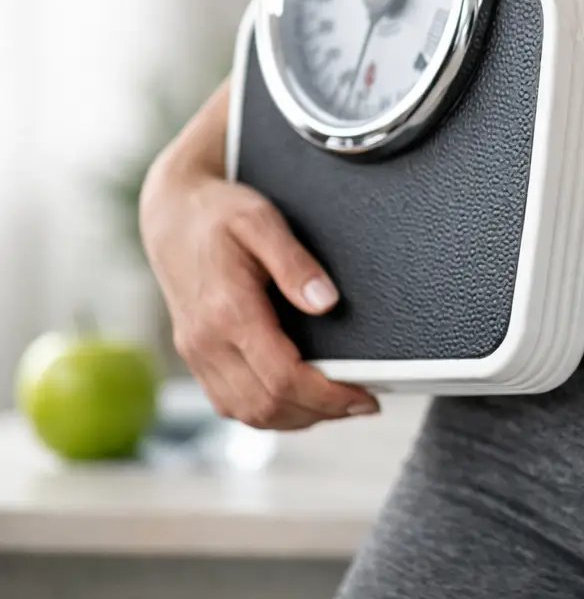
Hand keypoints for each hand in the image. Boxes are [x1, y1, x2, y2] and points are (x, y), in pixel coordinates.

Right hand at [139, 157, 378, 429]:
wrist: (169, 213)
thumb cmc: (217, 214)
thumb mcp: (261, 221)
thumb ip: (295, 263)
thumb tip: (328, 303)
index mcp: (227, 311)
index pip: (282, 378)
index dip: (328, 396)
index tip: (364, 396)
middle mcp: (205, 342)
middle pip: (267, 406)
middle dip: (320, 413)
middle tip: (362, 403)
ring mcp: (196, 354)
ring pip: (247, 413)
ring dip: (296, 418)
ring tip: (339, 404)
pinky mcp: (195, 357)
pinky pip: (231, 403)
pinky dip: (269, 411)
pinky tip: (300, 399)